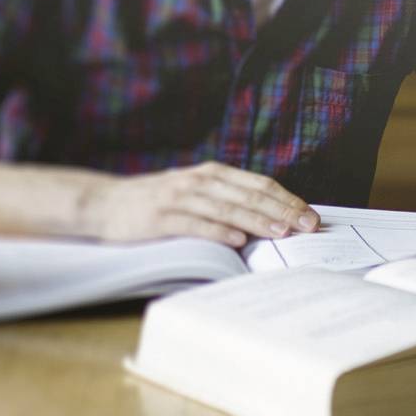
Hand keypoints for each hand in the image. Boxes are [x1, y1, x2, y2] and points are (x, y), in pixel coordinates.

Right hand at [77, 163, 320, 247]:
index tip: (311, 216)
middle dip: (283, 210)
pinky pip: (197, 224)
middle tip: (308, 226)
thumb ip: (225, 199)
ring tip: (282, 232)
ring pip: (228, 209)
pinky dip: (220, 232)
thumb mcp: (193, 192)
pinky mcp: (162, 217)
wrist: (105, 203)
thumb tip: (268, 217)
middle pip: (249, 195)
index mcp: (211, 173)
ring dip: (258, 221)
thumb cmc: (155, 202)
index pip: (259, 185)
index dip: (287, 199)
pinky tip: (239, 241)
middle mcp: (199, 181)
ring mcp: (180, 198)